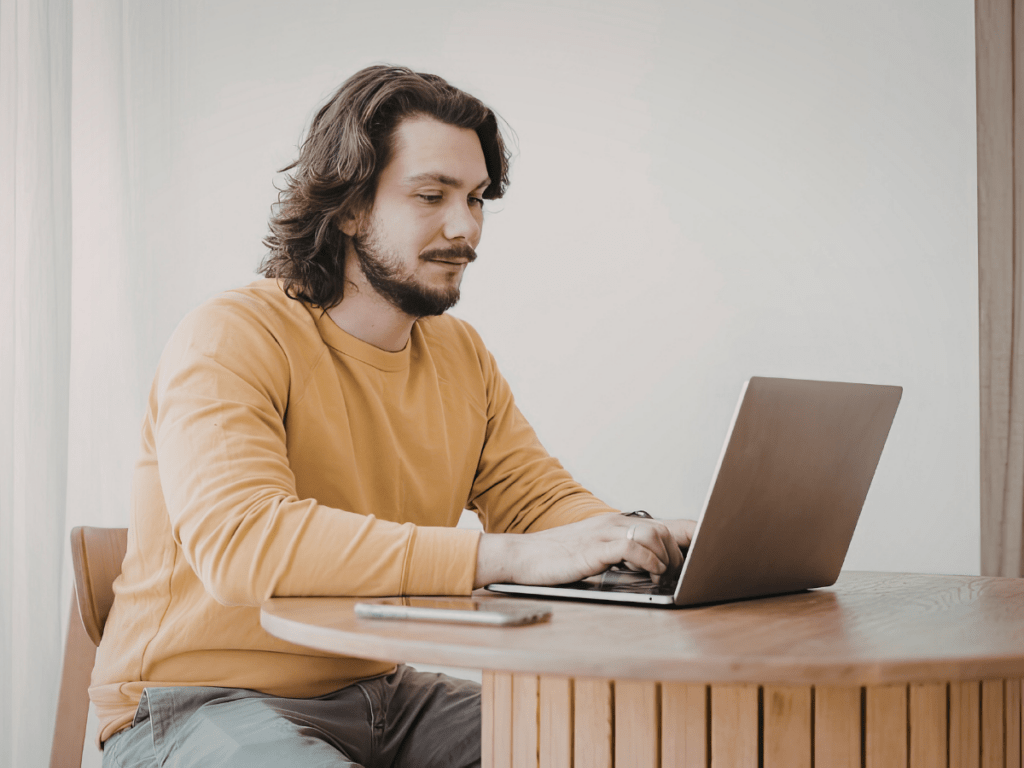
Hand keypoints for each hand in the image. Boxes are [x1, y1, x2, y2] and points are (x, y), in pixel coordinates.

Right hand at [473, 514, 696, 588]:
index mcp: (620, 524)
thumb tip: (653, 568)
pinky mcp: (595, 548)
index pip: (668, 524)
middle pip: (667, 529)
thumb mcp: (598, 555)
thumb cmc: (558, 559)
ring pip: (655, 535)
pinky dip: (648, 562)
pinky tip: (648, 574)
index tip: (717, 546)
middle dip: (683, 554)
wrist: (523, 557)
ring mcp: (606, 533)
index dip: (697, 533)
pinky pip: (632, 548)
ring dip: (667, 559)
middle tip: (679, 576)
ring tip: (664, 576)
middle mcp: (616, 523)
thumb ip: (624, 556)